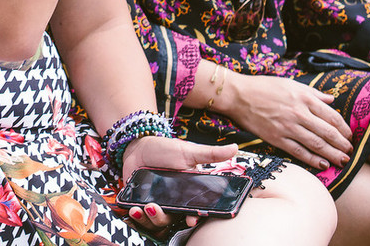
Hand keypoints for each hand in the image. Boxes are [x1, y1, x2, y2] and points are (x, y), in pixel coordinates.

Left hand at [120, 137, 240, 231]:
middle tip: (156, 207)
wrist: (137, 146)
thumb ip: (211, 154)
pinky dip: (136, 217)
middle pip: (173, 220)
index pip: (195, 211)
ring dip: (148, 219)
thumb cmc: (165, 149)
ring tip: (142, 207)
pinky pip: (140, 219)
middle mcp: (174, 202)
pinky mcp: (141, 203)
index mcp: (188, 192)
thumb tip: (236, 147)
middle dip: (163, 218)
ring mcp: (157, 203)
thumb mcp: (188, 151)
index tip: (191, 219)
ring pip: (157, 222)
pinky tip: (133, 209)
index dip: (194, 218)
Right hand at [220, 74, 351, 171]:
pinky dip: (313, 159)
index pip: (332, 116)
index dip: (344, 128)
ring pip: (316, 144)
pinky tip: (323, 164)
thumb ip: (313, 93)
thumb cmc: (264, 87)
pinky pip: (299, 151)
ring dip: (333, 154)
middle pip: (327, 132)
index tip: (349, 135)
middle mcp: (299, 113)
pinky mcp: (277, 138)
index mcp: (304, 98)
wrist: (239, 95)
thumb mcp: (291, 83)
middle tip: (350, 152)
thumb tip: (331, 99)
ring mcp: (288, 127)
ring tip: (343, 161)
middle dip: (342, 144)